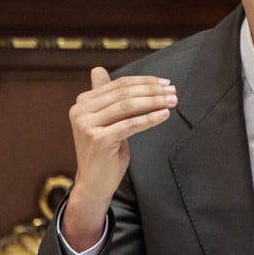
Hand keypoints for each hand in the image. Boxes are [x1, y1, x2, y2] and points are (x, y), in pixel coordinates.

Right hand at [62, 67, 175, 245]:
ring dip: (154, 102)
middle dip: (152, 90)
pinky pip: (130, 124)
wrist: (93, 184)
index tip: (165, 83)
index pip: (119, 84)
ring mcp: (87, 125)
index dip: (144, 82)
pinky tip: (164, 115)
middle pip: (124, 93)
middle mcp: (80, 111)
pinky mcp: (98, 139)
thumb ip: (103, 98)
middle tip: (173, 91)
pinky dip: (150, 118)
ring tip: (173, 101)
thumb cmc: (104, 152)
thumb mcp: (104, 120)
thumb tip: (97, 70)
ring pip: (128, 106)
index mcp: (82, 102)